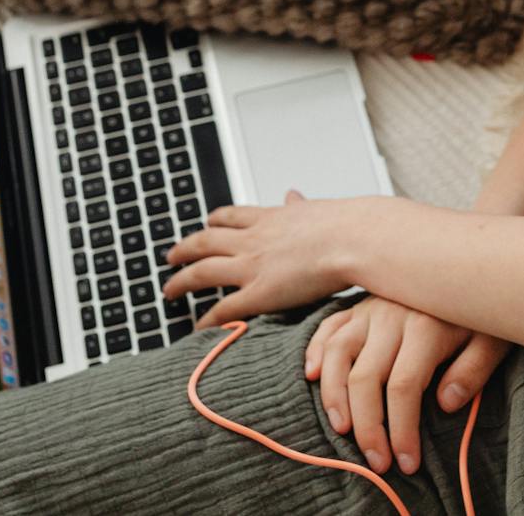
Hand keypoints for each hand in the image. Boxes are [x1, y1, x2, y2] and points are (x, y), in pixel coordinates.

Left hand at [161, 189, 368, 326]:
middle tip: (170, 256)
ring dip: (182, 281)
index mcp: (270, 218)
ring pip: (203, 272)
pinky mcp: (259, 293)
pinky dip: (207, 320)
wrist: (354, 238)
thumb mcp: (316, 208)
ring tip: (168, 291)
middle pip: (205, 241)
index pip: (232, 216)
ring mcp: (252, 265)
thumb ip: (300, 206)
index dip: (214, 221)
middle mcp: (254, 239)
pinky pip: (223, 309)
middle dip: (184, 249)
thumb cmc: (347, 225)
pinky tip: (197, 329)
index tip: (206, 224)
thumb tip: (293, 194)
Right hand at [303, 295, 510, 477]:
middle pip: (365, 377)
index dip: (401, 430)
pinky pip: (328, 326)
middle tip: (376, 462)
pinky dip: (316, 351)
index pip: (403, 387)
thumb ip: (473, 371)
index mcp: (425, 327)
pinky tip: (313, 377)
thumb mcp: (494, 339)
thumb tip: (444, 404)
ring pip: (338, 353)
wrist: (473, 266)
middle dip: (368, 427)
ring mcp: (371, 309)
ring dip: (334, 395)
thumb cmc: (483, 313)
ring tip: (341, 430)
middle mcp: (391, 316)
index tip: (406, 463)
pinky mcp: (359, 305)